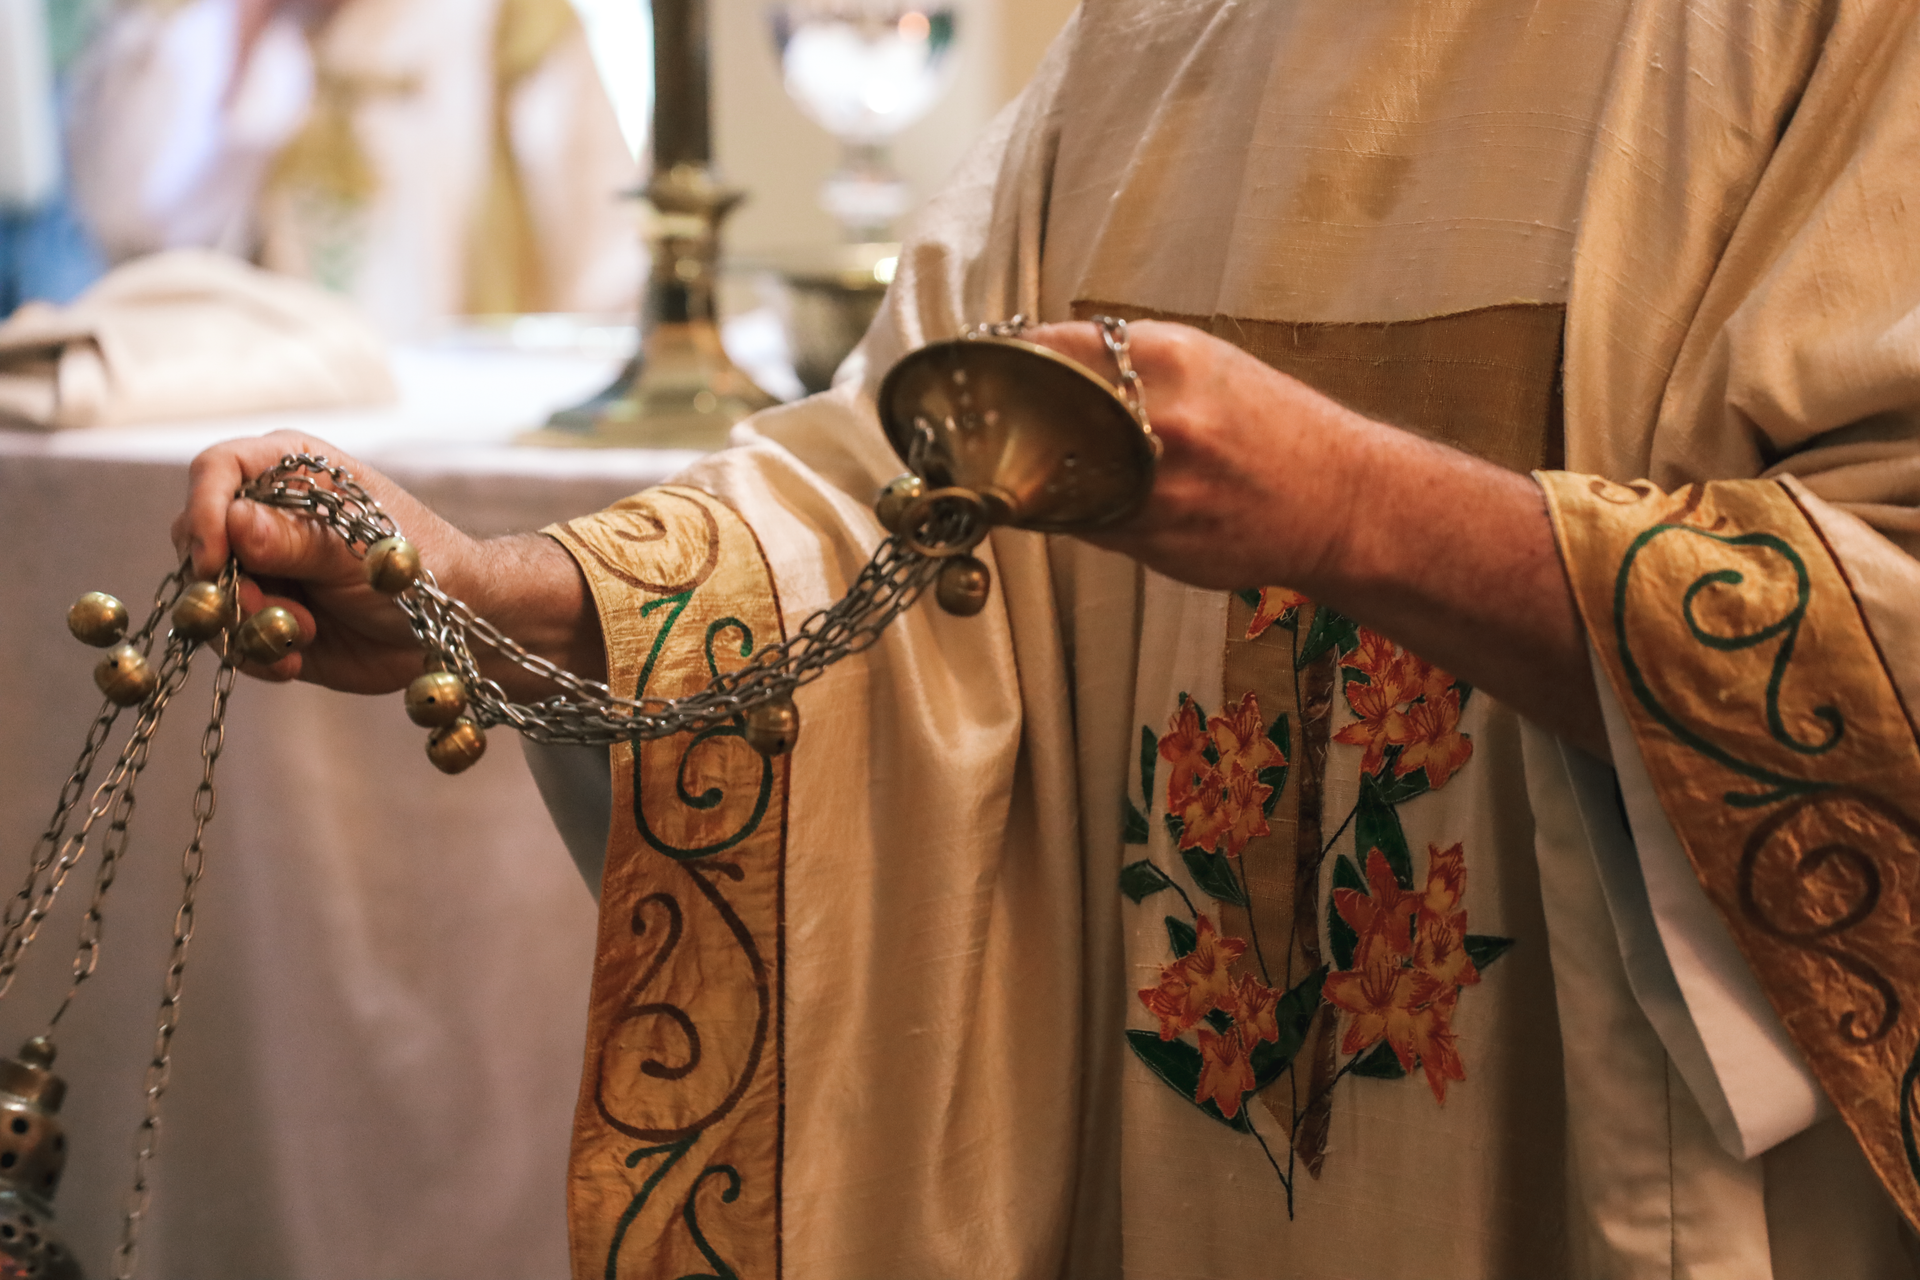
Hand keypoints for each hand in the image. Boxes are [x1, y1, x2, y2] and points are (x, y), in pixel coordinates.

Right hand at [171, 430, 602, 694]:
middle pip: (195, 538)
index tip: (214, 560)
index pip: (215, 470)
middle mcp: (263, 515)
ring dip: (246, 624)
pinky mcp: (263, 617)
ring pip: (205, 595)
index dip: (203, 511)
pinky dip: (257, 652)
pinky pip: (229, 638)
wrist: (450, 629)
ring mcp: (259, 568)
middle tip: (265, 609)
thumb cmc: (420, 568)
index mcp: (290, 470)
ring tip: (303, 634)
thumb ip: (296, 539)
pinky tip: (297, 658)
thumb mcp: (359, 551)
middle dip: (224, 582)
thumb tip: (232, 521)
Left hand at [1023, 320, 1606, 754]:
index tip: (974, 373)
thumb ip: (1124, 362)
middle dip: (997, 424)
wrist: (1343, 500)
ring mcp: (1156, 484)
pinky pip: (1079, 523)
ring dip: (1019, 475)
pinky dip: (1058, 512)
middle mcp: (1160, 418)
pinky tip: (1054, 501)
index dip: (1001, 364)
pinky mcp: (1155, 538)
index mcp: (1169, 358)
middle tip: (970, 427)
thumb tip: (1038, 361)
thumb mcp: (1205, 364)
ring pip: (1051, 479)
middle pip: (1036, 417)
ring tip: (1003, 465)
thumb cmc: (1272, 425)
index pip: (1047, 350)